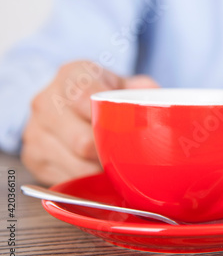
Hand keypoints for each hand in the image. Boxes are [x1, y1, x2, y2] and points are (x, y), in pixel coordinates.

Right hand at [21, 61, 158, 185]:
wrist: (63, 100)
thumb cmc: (100, 92)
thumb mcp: (120, 82)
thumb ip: (141, 89)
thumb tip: (157, 103)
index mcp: (71, 76)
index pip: (87, 97)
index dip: (110, 119)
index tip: (128, 131)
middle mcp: (46, 102)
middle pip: (82, 140)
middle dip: (111, 151)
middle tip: (129, 154)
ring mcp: (35, 131)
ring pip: (76, 163)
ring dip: (101, 168)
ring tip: (115, 162)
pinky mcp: (32, 157)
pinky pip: (65, 178)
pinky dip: (87, 179)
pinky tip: (98, 170)